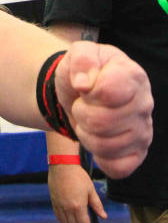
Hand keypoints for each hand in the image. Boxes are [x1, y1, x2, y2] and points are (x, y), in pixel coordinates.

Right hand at [48, 163, 106, 222]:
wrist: (62, 166)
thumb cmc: (78, 176)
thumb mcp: (91, 190)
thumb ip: (97, 205)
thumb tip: (103, 217)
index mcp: (78, 206)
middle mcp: (67, 208)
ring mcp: (59, 205)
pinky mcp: (54, 201)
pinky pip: (58, 215)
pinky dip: (62, 222)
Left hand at [55, 41, 152, 178]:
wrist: (80, 93)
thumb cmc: (84, 73)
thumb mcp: (78, 53)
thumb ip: (82, 58)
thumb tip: (85, 83)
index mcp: (133, 76)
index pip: (108, 91)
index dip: (88, 91)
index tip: (85, 86)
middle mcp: (145, 105)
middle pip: (102, 122)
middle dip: (81, 113)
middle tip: (83, 105)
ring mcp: (144, 131)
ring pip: (106, 146)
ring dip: (86, 134)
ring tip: (89, 120)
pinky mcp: (137, 153)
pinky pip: (119, 168)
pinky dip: (101, 158)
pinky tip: (99, 140)